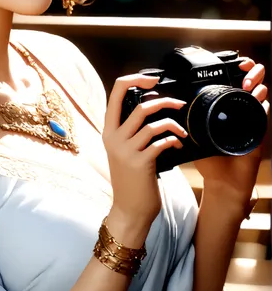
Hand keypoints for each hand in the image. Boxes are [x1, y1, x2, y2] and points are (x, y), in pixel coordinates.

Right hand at [102, 74, 187, 243]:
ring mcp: (126, 150)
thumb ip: (131, 131)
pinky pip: (161, 141)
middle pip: (139, 104)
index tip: (152, 81)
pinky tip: (178, 147)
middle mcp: (113, 137)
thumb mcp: (124, 151)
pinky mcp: (140, 162)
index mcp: (108, 130)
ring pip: (152, 122)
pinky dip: (174, 141)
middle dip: (162, 99)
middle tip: (178, 103)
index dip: (134, 80)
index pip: (114, 92)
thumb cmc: (131, 180)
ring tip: (182, 130)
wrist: (129, 211)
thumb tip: (152, 109)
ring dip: (173, 123)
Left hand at [194, 58, 269, 212]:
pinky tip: (258, 100)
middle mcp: (240, 110)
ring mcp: (251, 119)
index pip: (234, 80)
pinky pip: (263, 113)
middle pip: (252, 81)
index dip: (236, 68)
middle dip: (251, 72)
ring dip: (258, 85)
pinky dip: (262, 105)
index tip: (234, 62)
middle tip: (243, 73)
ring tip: (249, 85)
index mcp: (224, 108)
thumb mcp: (193, 134)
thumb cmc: (209, 159)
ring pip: (262, 93)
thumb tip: (162, 103)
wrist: (222, 182)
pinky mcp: (258, 131)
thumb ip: (183, 118)